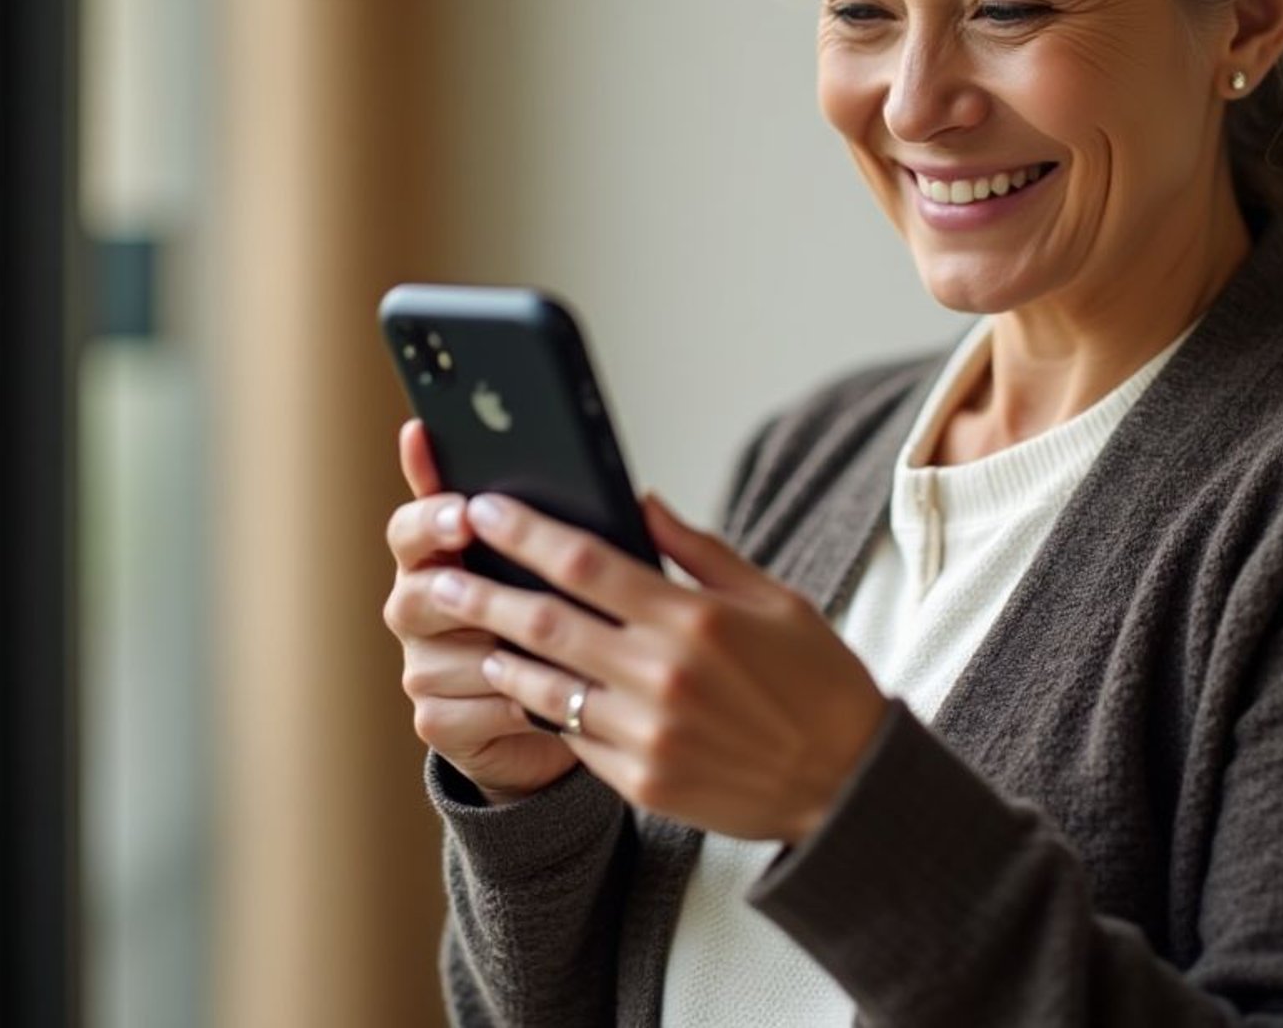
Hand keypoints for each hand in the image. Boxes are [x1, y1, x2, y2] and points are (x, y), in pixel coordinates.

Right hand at [382, 420, 578, 802]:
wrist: (558, 707)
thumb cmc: (561, 621)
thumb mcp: (561, 570)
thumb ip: (555, 531)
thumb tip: (615, 490)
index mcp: (438, 559)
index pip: (409, 529)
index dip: (431, 518)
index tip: (466, 512)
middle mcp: (417, 610)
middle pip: (416, 593)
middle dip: (464, 589)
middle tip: (497, 589)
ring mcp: (422, 668)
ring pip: (452, 658)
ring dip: (506, 657)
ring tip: (560, 654)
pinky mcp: (436, 720)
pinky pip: (470, 710)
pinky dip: (515, 704)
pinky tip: (552, 701)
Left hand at [429, 491, 889, 843]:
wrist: (845, 784)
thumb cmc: (816, 679)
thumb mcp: (773, 598)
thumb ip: (698, 549)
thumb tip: (640, 499)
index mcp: (694, 618)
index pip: (585, 562)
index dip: (525, 532)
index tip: (484, 509)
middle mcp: (662, 675)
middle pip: (546, 621)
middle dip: (482, 591)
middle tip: (438, 572)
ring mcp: (647, 734)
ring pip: (546, 686)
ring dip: (499, 654)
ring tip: (469, 631)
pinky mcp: (641, 782)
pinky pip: (573, 738)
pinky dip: (542, 707)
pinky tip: (522, 686)